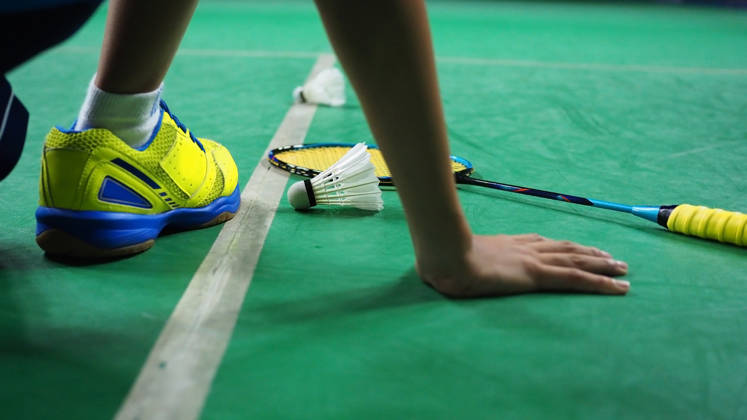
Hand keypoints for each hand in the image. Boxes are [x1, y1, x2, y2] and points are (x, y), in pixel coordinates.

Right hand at [417, 234, 629, 297]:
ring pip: (577, 260)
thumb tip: (444, 267)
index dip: (562, 246)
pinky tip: (617, 286)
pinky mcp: (538, 275)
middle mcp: (524, 248)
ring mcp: (533, 260)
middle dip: (589, 252)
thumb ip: (459, 259)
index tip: (576, 247)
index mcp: (506, 244)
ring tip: (623, 269)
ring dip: (602, 264)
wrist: (445, 256)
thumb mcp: (454, 258)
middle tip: (612, 257)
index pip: (541, 243)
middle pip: (565, 248)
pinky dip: (600, 282)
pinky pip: (576, 278)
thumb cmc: (442, 259)